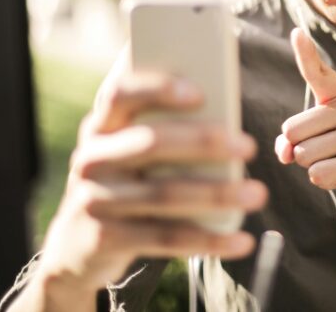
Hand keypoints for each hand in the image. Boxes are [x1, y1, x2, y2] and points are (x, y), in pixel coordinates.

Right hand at [29, 49, 267, 305]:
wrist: (77, 247)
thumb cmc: (126, 180)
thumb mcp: (130, 149)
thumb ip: (163, 127)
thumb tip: (226, 107)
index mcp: (101, 126)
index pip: (119, 94)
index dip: (157, 89)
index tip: (200, 92)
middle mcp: (92, 158)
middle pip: (151, 143)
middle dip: (204, 142)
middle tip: (249, 146)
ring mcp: (95, 200)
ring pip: (164, 194)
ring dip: (217, 194)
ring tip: (258, 194)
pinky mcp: (105, 239)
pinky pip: (166, 239)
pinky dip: (209, 240)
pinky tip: (242, 240)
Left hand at [274, 29, 335, 213]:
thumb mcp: (326, 137)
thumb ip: (296, 139)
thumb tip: (284, 151)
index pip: (318, 72)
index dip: (305, 53)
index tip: (296, 33)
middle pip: (293, 131)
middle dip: (302, 149)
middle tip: (333, 151)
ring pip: (304, 156)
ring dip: (316, 167)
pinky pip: (319, 174)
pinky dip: (327, 182)